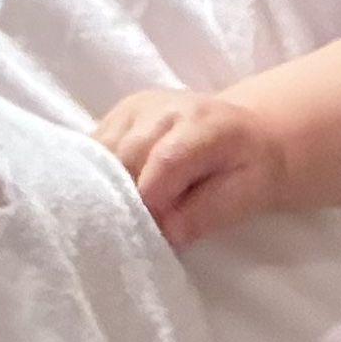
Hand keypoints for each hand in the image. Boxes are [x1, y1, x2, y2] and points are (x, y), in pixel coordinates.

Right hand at [96, 86, 284, 245]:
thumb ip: (206, 213)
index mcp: (205, 124)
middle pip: (125, 158)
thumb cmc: (249, 170)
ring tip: (126, 211)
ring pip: (100, 154)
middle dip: (127, 199)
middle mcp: (166, 107)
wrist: (248, 134)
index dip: (153, 204)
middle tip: (137, 228)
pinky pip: (91, 149)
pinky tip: (112, 192)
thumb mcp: (247, 194)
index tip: (152, 234)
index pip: (165, 162)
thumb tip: (164, 232)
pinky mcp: (116, 116)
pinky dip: (96, 175)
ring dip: (106, 187)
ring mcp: (137, 109)